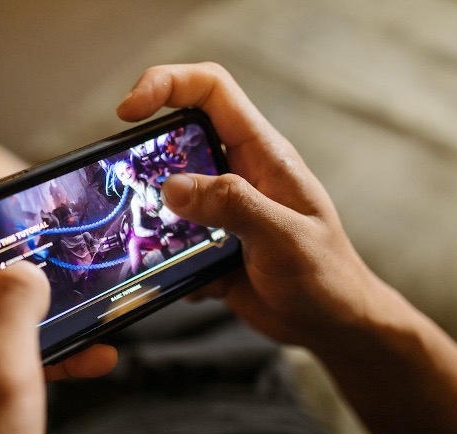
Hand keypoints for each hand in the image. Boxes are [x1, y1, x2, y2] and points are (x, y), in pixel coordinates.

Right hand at [117, 63, 387, 347]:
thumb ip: (233, 205)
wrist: (331, 326)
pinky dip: (165, 259)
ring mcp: (221, 209)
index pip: (211, 91)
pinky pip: (171, 239)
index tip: (128, 111)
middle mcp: (237, 173)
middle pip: (178, 137)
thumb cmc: (326, 277)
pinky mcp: (209, 244)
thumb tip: (172, 187)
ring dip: (150, 216)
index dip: (166, 84)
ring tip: (148, 243)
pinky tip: (185, 282)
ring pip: (168, 193)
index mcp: (262, 154)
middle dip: (145, 156)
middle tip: (124, 184)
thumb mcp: (284, 238)